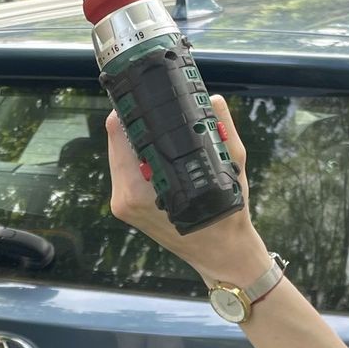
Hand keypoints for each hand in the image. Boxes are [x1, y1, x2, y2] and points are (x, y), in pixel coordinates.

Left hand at [106, 96, 267, 279]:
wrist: (221, 254)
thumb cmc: (226, 214)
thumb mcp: (231, 165)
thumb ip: (221, 129)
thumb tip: (213, 99)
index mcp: (140, 189)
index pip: (119, 134)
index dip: (131, 109)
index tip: (144, 93)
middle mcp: (125, 197)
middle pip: (117, 142)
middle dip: (135, 122)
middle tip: (155, 105)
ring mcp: (122, 205)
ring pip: (120, 156)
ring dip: (136, 140)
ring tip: (159, 126)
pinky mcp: (125, 208)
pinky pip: (125, 171)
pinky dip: (137, 158)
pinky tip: (156, 150)